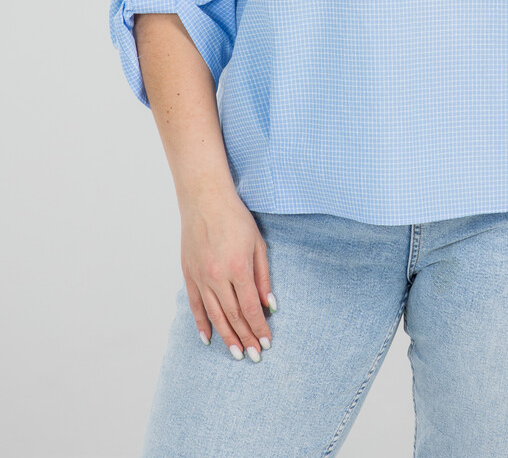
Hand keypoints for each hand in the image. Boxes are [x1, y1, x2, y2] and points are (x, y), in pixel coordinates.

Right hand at [179, 190, 276, 360]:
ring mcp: (201, 277)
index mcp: (238, 268)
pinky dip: (202, 323)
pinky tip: (209, 338)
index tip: (267, 342)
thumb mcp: (258, 244)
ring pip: (214, 315)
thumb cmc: (236, 218)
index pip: (251, 308)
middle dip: (246, 337)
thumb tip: (270, 305)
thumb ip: (263, 276)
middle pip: (234, 316)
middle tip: (254, 356)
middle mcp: (218, 277)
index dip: (260, 327)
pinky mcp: (189, 274)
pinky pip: (195, 305)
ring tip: (236, 354)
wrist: (205, 200)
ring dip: (227, 337)